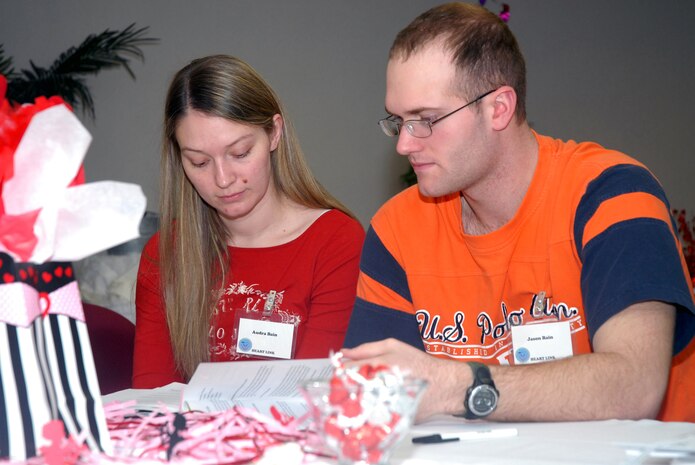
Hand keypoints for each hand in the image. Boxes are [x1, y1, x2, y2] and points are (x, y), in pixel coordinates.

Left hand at [340, 338, 469, 420]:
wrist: (442, 386)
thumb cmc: (418, 364)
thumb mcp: (392, 346)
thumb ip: (365, 349)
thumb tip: (344, 353)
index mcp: (375, 367)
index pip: (344, 371)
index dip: (340, 373)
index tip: (340, 374)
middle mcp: (377, 386)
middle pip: (347, 390)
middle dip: (344, 388)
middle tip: (348, 387)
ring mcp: (382, 404)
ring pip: (356, 405)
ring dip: (354, 402)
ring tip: (361, 398)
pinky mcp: (388, 418)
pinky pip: (370, 417)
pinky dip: (368, 413)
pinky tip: (373, 408)